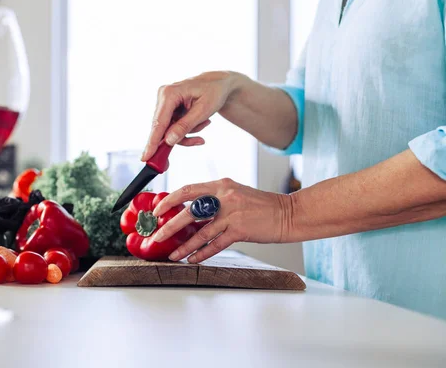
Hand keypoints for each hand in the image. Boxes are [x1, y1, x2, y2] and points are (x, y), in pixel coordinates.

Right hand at [141, 71, 252, 160]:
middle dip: (179, 139)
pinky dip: (187, 130)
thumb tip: (169, 140)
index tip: (146, 157)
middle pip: (162, 129)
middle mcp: (163, 97)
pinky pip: (173, 128)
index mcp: (169, 93)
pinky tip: (201, 123)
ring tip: (205, 124)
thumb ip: (185, 126)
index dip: (152, 142)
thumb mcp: (203, 110)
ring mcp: (165, 104)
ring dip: (187, 133)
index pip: (158, 122)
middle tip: (183, 153)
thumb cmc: (214, 91)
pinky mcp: (169, 110)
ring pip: (169, 131)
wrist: (219, 83)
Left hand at [151, 178, 291, 263]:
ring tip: (172, 254)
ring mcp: (232, 213)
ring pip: (200, 232)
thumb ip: (215, 198)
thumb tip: (192, 209)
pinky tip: (192, 259)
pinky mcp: (240, 230)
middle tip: (157, 235)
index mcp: (221, 185)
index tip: (157, 211)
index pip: (188, 190)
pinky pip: (215, 244)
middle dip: (169, 225)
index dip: (169, 200)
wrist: (288, 213)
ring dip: (184, 245)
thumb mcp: (236, 193)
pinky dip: (202, 253)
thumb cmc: (262, 206)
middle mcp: (224, 197)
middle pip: (188, 211)